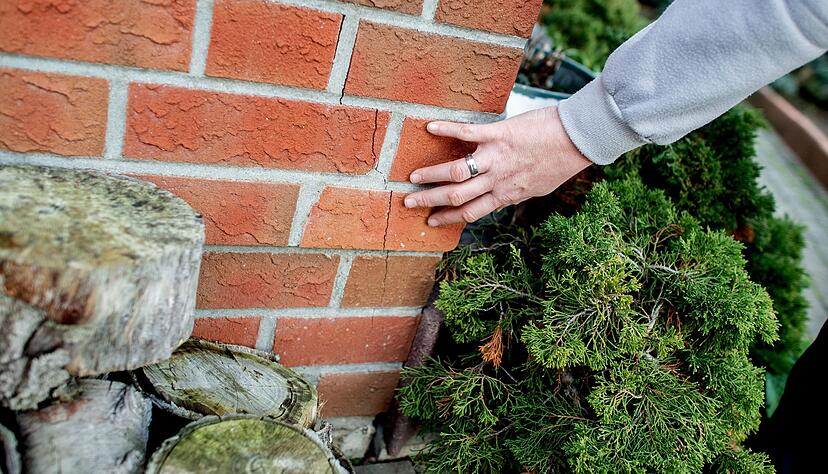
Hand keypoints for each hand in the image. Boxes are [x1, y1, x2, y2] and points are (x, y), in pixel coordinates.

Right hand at [404, 106, 592, 225]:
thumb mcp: (537, 187)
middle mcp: (498, 180)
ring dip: (431, 175)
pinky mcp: (499, 134)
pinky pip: (468, 134)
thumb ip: (514, 192)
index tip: (430, 221)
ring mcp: (496, 157)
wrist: (578, 138)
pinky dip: (447, 130)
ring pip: (456, 172)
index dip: (448, 219)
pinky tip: (430, 127)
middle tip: (409, 201)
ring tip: (414, 176)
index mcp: (507, 194)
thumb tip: (500, 197)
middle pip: (456, 196)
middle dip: (430, 201)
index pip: (470, 213)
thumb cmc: (560, 162)